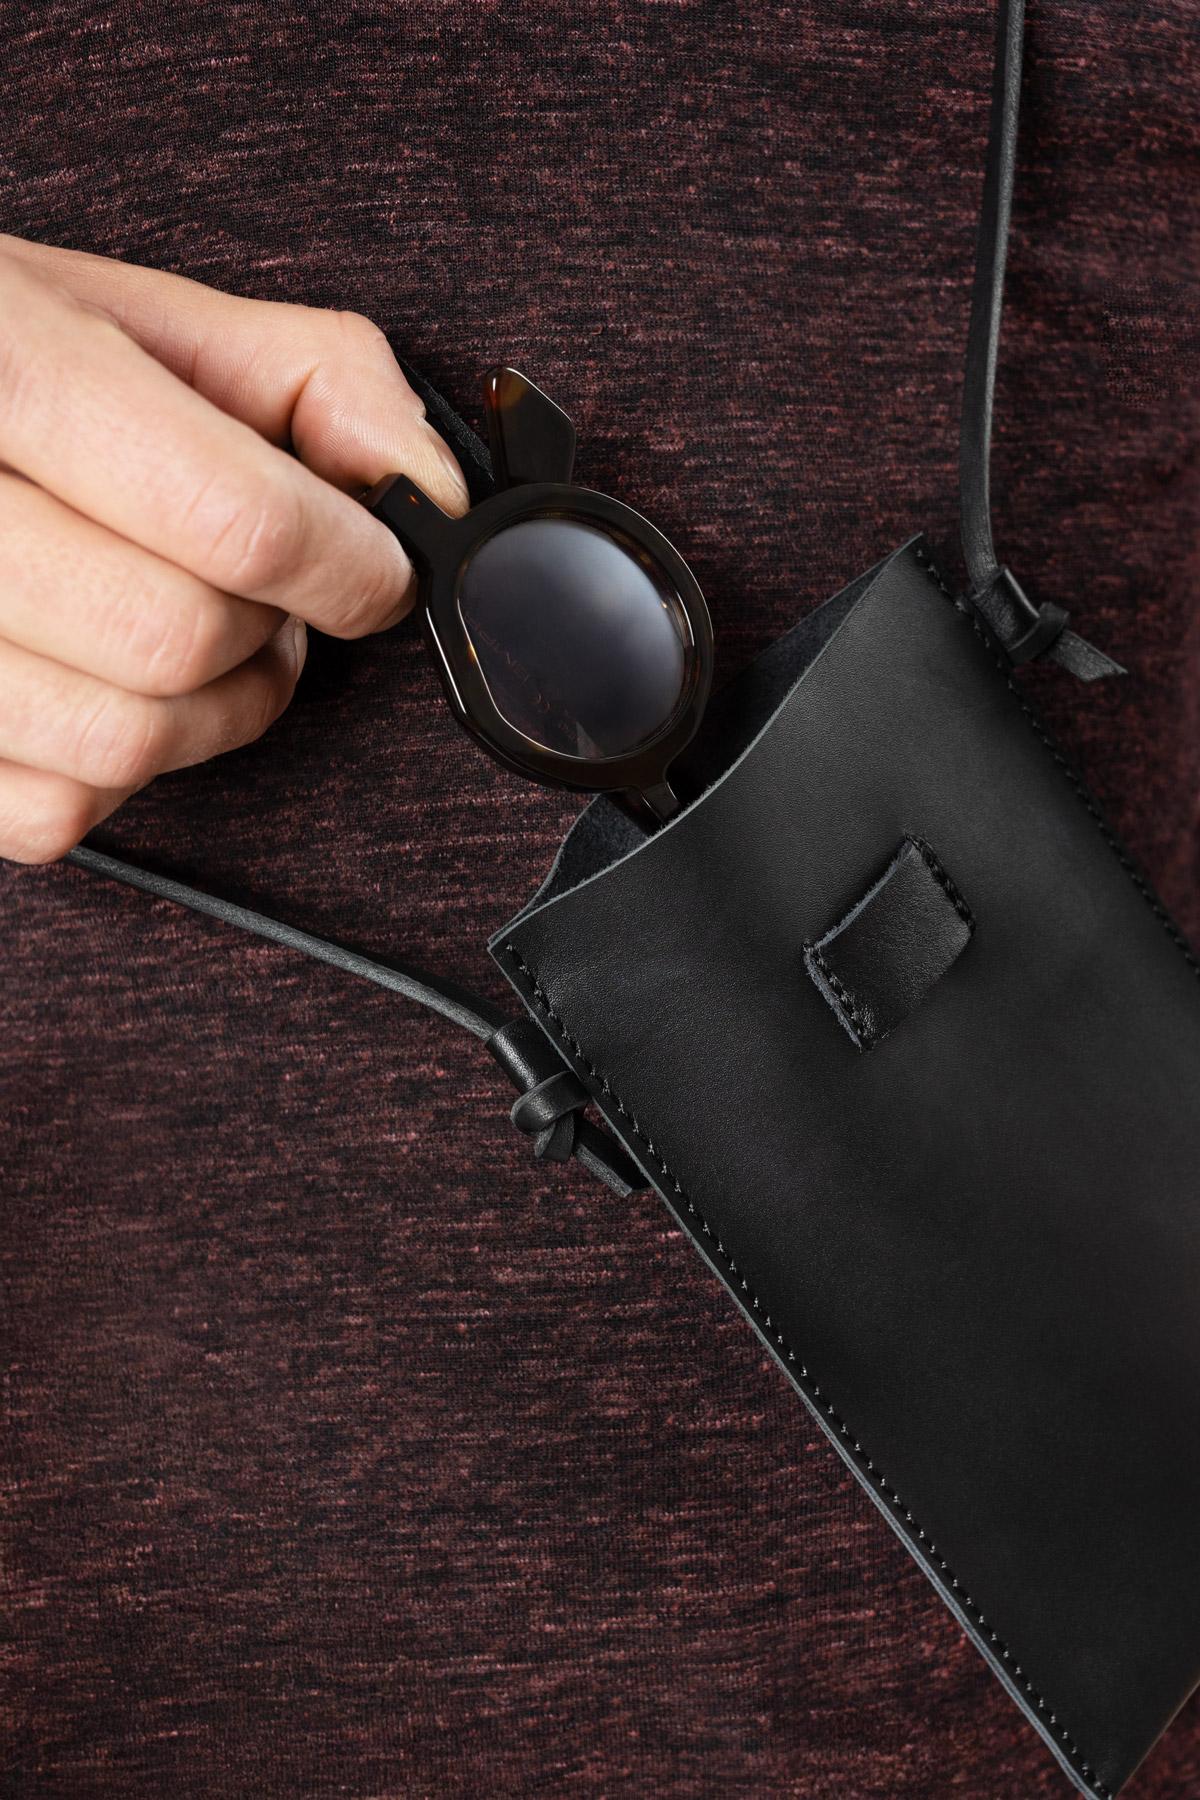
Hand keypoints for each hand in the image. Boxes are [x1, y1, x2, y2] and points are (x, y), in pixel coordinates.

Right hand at [0, 235, 469, 862]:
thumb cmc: (1, 362)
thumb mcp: (142, 315)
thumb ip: (310, 376)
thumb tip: (426, 482)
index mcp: (5, 367)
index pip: (236, 522)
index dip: (347, 566)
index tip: (375, 570)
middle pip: (182, 642)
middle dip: (266, 631)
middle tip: (263, 590)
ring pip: (125, 745)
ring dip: (209, 709)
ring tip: (194, 631)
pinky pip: (54, 812)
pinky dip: (116, 769)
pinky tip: (108, 682)